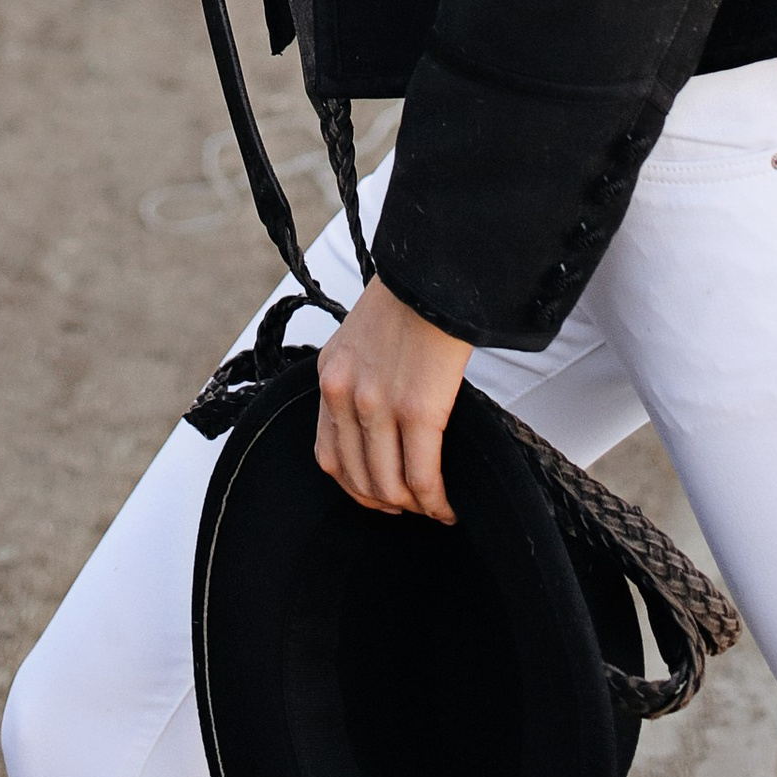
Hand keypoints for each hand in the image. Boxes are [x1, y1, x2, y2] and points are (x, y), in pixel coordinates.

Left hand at [314, 275, 472, 521]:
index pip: (327, 455)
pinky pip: (421, 476)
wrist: (434, 269)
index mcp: (329, 375)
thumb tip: (380, 423)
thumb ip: (360, 378)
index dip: (356, 486)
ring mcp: (377, 405)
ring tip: (434, 508)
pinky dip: (435, 502)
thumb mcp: (361, 338)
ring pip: (389, 485)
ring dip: (414, 507)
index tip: (379, 494)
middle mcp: (343, 394)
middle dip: (387, 503)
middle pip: (357, 478)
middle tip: (412, 507)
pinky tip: (448, 506)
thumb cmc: (408, 298)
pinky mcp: (417, 410)